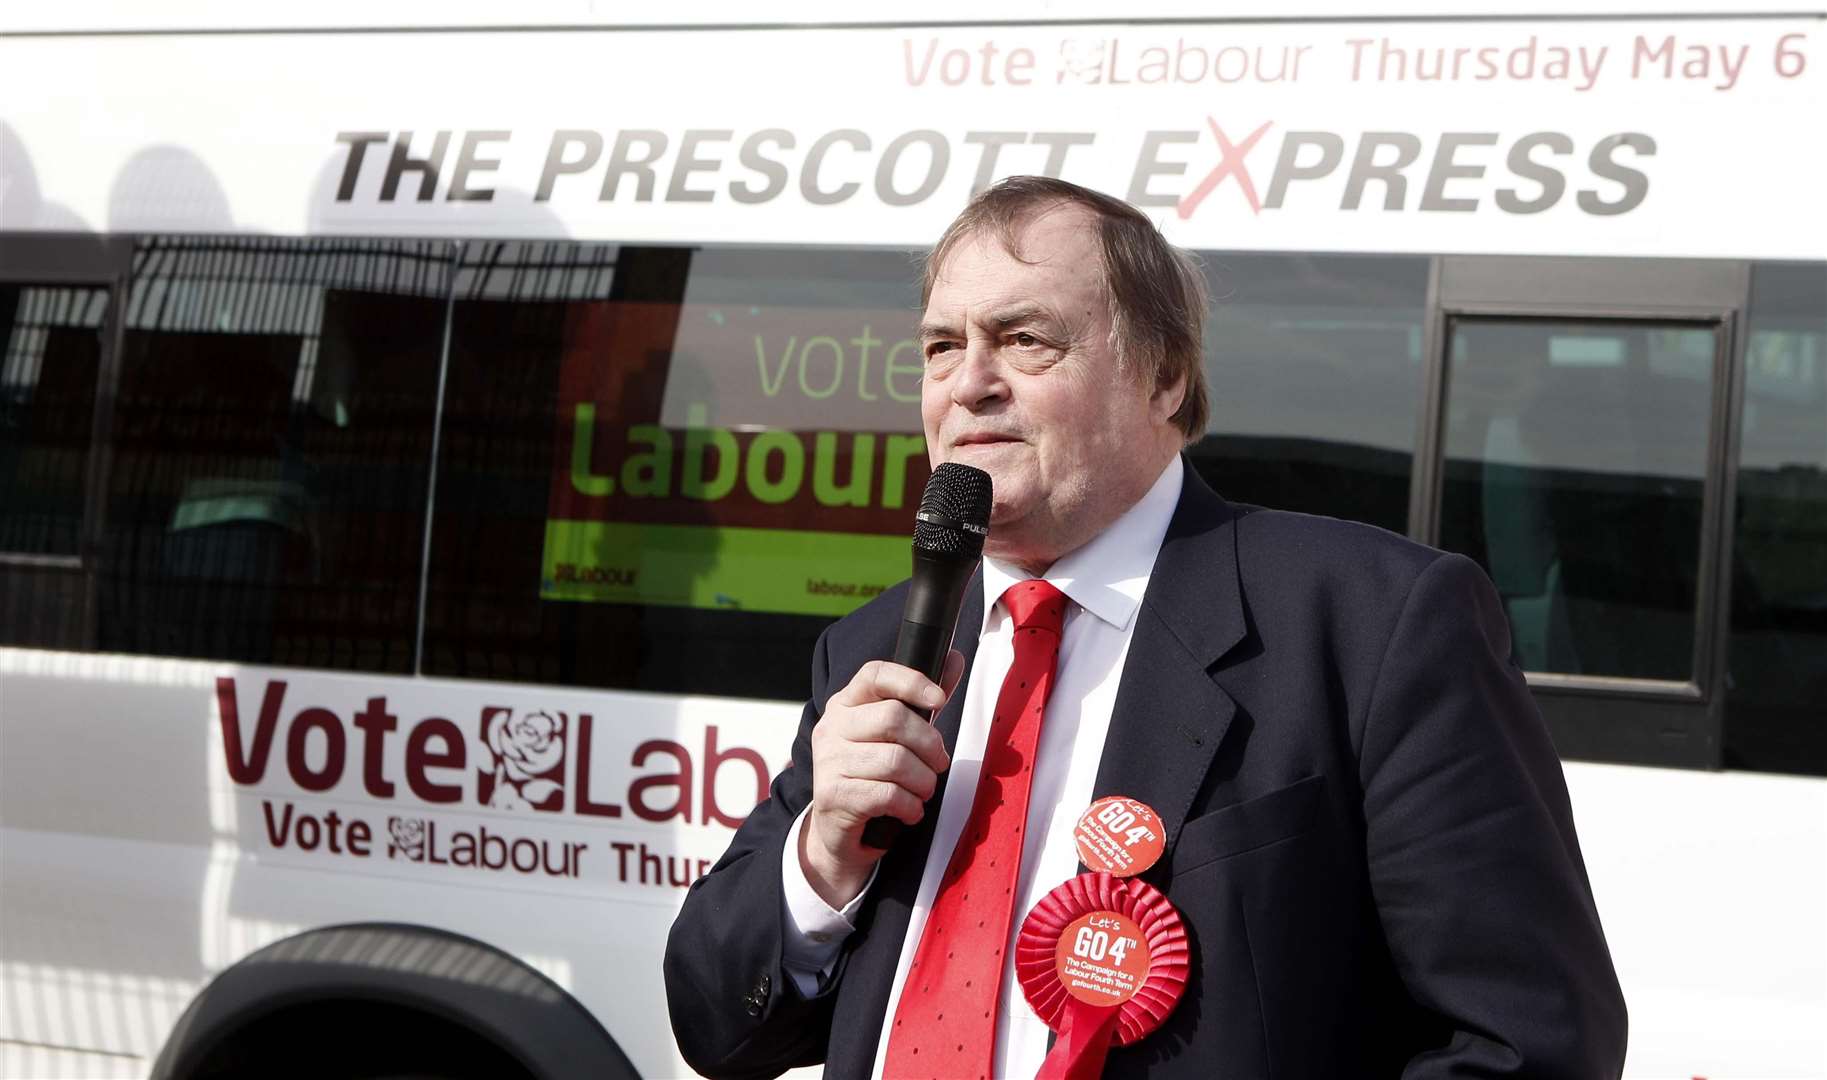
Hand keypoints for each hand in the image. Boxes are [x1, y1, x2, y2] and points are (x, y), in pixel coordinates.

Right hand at [800, 651, 964, 907]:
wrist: (837, 831)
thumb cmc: (872, 776)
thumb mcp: (896, 736)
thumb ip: (922, 701)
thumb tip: (953, 658)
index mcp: (846, 703)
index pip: (875, 675)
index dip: (911, 681)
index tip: (939, 699)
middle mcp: (832, 727)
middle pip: (893, 718)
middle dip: (930, 744)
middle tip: (939, 764)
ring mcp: (828, 761)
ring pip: (895, 761)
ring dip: (924, 781)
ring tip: (924, 790)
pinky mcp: (831, 795)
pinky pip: (887, 795)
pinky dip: (910, 806)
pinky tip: (910, 810)